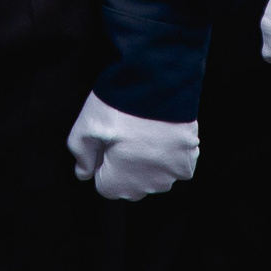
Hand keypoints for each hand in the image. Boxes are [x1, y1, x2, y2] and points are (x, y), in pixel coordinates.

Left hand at [65, 92, 198, 200]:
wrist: (158, 82)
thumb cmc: (119, 105)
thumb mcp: (86, 126)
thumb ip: (82, 155)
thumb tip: (83, 173)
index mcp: (119, 184)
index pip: (105, 184)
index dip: (103, 161)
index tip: (107, 140)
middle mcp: (147, 187)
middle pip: (132, 183)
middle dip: (126, 165)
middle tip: (126, 133)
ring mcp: (170, 175)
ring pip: (155, 175)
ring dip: (150, 160)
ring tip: (144, 130)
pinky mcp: (188, 160)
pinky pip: (176, 165)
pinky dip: (170, 153)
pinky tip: (162, 132)